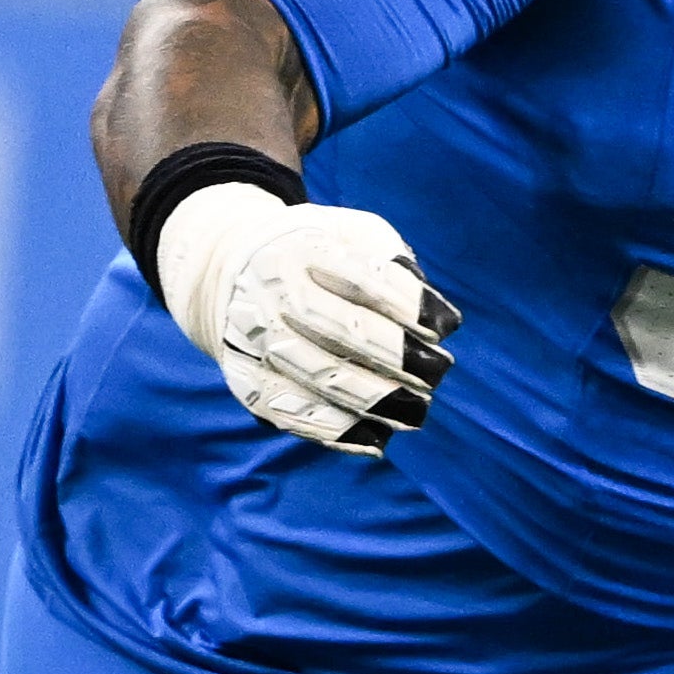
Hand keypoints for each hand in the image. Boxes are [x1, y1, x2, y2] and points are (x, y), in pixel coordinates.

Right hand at [157, 184, 458, 454]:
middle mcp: (271, 293)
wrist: (230, 271)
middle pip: (335, 329)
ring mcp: (253, 339)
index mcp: (302, 250)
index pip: (359, 277)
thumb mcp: (353, 234)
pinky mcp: (245, 379)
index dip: (406, 305)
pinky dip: (336, 431)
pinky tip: (377, 439)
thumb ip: (393, 264)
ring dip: (373, 400)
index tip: (444, 327)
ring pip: (315, 376)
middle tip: (438, 371)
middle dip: (395, 356)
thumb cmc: (317, 255)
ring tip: (416, 411)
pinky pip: (289, 412)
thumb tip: (436, 317)